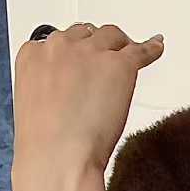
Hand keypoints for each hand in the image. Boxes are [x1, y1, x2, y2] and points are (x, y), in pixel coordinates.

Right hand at [12, 23, 164, 190]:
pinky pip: (140, 51)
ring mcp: (91, 53)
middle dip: (97, 46)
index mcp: (33, 54)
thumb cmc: (45, 143)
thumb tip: (64, 98)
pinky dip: (150, 48)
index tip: (81, 61)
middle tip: (106, 60)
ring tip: (129, 54)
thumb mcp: (33, 106)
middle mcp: (61, 46)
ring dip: (120, 45)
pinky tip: (156, 47)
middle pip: (86, 34)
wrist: (59, 156)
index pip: (59, 41)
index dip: (74, 52)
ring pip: (111, 36)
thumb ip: (48, 91)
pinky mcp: (119, 66)